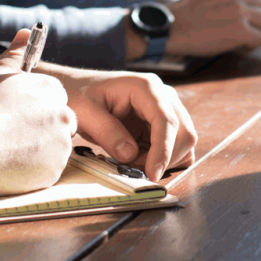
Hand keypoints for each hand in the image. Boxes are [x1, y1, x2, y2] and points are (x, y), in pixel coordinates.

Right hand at [0, 29, 76, 195]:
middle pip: (60, 123)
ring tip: (8, 149)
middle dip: (42, 130)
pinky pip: (49, 170)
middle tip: (12, 135)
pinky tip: (11, 165)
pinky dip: (34, 170)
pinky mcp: (55, 170)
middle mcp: (64, 115)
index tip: (17, 116)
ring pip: (55, 148)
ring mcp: (62, 144)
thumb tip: (25, 32)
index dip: (35, 109)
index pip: (55, 99)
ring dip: (38, 150)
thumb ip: (15, 54)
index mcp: (52, 90)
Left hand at [40, 68, 197, 181]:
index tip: (152, 174)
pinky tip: (140, 160)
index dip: (163, 150)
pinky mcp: (162, 124)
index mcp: (146, 87)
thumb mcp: (84, 112)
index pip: (167, 120)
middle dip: (164, 158)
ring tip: (132, 162)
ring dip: (164, 160)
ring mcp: (165, 109)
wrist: (76, 89)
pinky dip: (163, 159)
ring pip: (184, 142)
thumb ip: (107, 132)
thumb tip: (130, 155)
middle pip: (184, 132)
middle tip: (134, 170)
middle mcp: (163, 95)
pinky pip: (175, 146)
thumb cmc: (79, 95)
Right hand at [166, 0, 260, 55]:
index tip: (250, 3)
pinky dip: (251, 45)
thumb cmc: (186, 12)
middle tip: (244, 26)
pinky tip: (238, 46)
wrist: (171, 28)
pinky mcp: (239, 30)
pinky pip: (260, 38)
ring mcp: (239, 10)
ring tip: (241, 37)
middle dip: (258, 16)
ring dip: (257, 31)